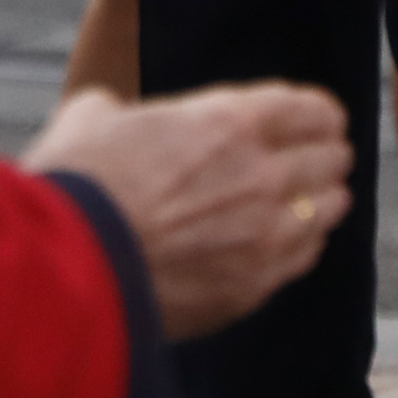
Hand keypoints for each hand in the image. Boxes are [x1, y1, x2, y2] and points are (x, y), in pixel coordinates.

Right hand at [23, 81, 355, 338]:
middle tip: (321, 158)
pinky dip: (304, 244)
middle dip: (326, 155)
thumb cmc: (75, 188)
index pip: (311, 110)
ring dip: (322, 199)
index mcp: (229, 122)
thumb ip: (123, 110)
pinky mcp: (253, 288)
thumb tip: (115, 117)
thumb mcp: (93, 117)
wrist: (66, 271)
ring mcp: (263, 236)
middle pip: (331, 158)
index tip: (320, 120)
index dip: (319, 114)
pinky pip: (305, 258)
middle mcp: (261, 175)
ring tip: (314, 200)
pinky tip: (294, 241)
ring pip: (328, 208)